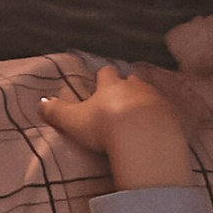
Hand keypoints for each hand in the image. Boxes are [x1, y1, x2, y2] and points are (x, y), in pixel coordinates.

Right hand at [41, 65, 192, 191]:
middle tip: (121, 99)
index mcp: (110, 85)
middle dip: (127, 87)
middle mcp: (135, 87)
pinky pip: (165, 114)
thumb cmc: (104, 126)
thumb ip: (56, 112)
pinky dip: (160, 119)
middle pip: (131, 80)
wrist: (144, 139)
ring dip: (144, 102)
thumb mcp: (74, 121)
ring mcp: (156, 100)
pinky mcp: (173, 117)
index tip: (100, 83)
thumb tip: (39, 102)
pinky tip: (156, 130)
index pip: (106, 73)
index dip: (103, 78)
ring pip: (149, 94)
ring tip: (139, 116)